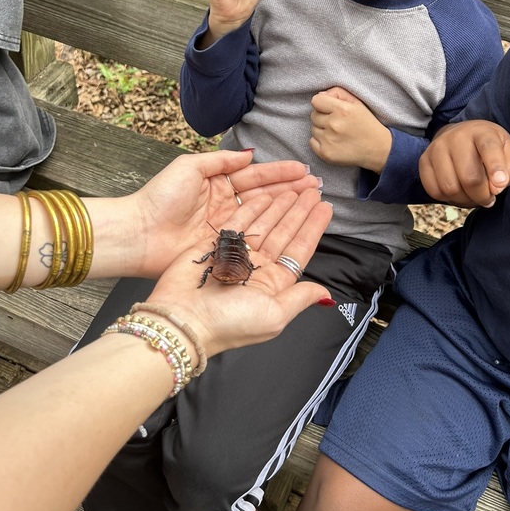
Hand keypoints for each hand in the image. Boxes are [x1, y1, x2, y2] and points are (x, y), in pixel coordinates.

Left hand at [103, 151, 322, 280]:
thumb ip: (220, 161)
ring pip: (265, 215)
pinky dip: (274, 230)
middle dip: (292, 189)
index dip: (280, 173)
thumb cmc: (159, 198)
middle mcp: (226, 205)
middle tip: (316, 185)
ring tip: (312, 200)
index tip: (302, 169)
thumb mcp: (189, 167)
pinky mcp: (226, 248)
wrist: (139, 234)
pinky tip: (292, 225)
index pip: (256, 176)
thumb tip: (248, 154)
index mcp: (217, 183)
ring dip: (288, 208)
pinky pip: (254, 237)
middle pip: (266, 195)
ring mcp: (228, 227)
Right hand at [145, 184, 333, 355]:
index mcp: (273, 285)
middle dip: (299, 211)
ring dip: (279, 206)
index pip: (298, 251)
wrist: (183, 320)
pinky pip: (238, 223)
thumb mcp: (274, 315)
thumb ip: (300, 298)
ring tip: (294, 188)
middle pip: (283, 233)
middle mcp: (257, 268)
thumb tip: (326, 295)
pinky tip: (264, 194)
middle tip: (313, 189)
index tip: (325, 207)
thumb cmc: (230, 322)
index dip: (313, 228)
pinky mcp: (216, 246)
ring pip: (264, 224)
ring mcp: (236, 256)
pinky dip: (252, 208)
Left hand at [310, 86, 391, 171]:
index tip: (330, 109)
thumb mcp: (357, 102)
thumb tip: (321, 95)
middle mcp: (334, 125)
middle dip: (323, 117)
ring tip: (337, 133)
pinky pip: (312, 142)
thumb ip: (337, 92)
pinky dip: (320, 142)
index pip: (316, 100)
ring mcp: (329, 141)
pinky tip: (333, 142)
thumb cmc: (366, 123)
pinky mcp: (326, 154)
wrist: (378, 149)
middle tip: (337, 122)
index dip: (322, 103)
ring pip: (313, 128)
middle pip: (313, 115)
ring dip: (322, 129)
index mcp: (342, 110)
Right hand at [419, 120, 509, 206]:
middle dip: (482, 195)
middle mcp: (455, 137)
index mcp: (481, 132)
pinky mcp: (424, 161)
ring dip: (465, 200)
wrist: (460, 136)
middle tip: (489, 198)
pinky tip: (459, 193)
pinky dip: (449, 199)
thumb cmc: (488, 148)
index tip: (500, 185)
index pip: (488, 148)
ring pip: (450, 188)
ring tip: (474, 196)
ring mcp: (436, 148)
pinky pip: (434, 191)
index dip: (495, 168)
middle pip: (469, 177)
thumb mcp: (508, 152)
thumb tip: (495, 188)